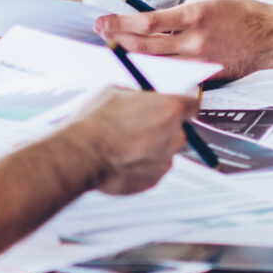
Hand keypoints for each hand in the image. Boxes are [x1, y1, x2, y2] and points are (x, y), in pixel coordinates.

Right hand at [64, 87, 193, 194]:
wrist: (80, 154)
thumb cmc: (95, 120)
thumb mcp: (115, 92)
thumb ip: (137, 97)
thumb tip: (140, 100)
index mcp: (170, 109)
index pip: (192, 105)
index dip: (180, 106)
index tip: (171, 107)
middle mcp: (174, 136)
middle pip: (181, 131)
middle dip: (165, 129)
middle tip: (142, 127)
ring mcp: (164, 161)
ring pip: (164, 153)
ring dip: (151, 149)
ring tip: (123, 146)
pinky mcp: (152, 181)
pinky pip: (151, 170)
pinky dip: (140, 167)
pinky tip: (119, 160)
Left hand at [95, 0, 272, 78]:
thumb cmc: (245, 14)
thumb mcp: (211, 0)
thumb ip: (183, 12)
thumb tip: (161, 21)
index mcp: (194, 16)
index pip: (148, 23)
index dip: (121, 24)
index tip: (102, 22)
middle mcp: (194, 41)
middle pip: (146, 46)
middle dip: (118, 40)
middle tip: (100, 35)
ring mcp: (200, 61)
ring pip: (158, 63)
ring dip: (134, 58)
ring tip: (116, 51)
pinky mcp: (207, 76)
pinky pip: (177, 73)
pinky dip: (159, 70)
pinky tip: (144, 67)